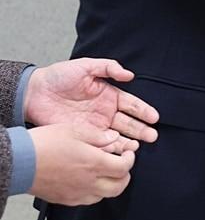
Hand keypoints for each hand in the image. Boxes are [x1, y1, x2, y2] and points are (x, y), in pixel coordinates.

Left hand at [25, 58, 158, 145]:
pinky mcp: (82, 136)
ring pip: (117, 135)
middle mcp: (105, 112)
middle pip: (128, 123)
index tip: (155, 118)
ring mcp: (94, 125)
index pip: (132, 104)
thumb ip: (108, 68)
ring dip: (129, 141)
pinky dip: (110, 149)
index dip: (144, 111)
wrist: (33, 93)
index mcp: (109, 95)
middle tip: (153, 137)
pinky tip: (119, 152)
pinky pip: (100, 144)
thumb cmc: (58, 76)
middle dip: (142, 130)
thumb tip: (129, 75)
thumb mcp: (85, 66)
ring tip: (137, 147)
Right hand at [28, 122, 136, 205]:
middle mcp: (89, 182)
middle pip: (120, 186)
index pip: (125, 168)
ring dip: (111, 185)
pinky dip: (95, 192)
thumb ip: (97, 136)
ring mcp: (77, 193)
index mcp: (94, 164)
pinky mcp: (65, 200)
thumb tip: (113, 138)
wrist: (18, 163)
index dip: (130, 160)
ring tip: (105, 172)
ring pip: (105, 196)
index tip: (128, 153)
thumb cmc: (43, 145)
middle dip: (125, 175)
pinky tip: (89, 181)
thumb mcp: (73, 131)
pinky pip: (88, 200)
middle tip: (121, 164)